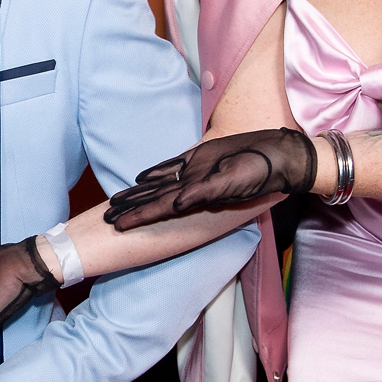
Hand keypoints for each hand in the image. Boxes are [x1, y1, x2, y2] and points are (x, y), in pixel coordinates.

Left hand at [104, 128, 316, 228]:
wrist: (276, 155)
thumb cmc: (258, 172)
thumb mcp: (231, 182)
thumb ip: (204, 193)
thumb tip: (177, 204)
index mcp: (196, 197)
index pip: (159, 208)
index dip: (138, 216)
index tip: (118, 226)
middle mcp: (191, 188)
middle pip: (152, 199)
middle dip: (130, 208)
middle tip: (105, 217)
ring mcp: (193, 174)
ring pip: (158, 185)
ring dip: (137, 193)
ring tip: (115, 201)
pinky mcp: (199, 159)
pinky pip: (172, 168)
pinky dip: (155, 172)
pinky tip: (139, 178)